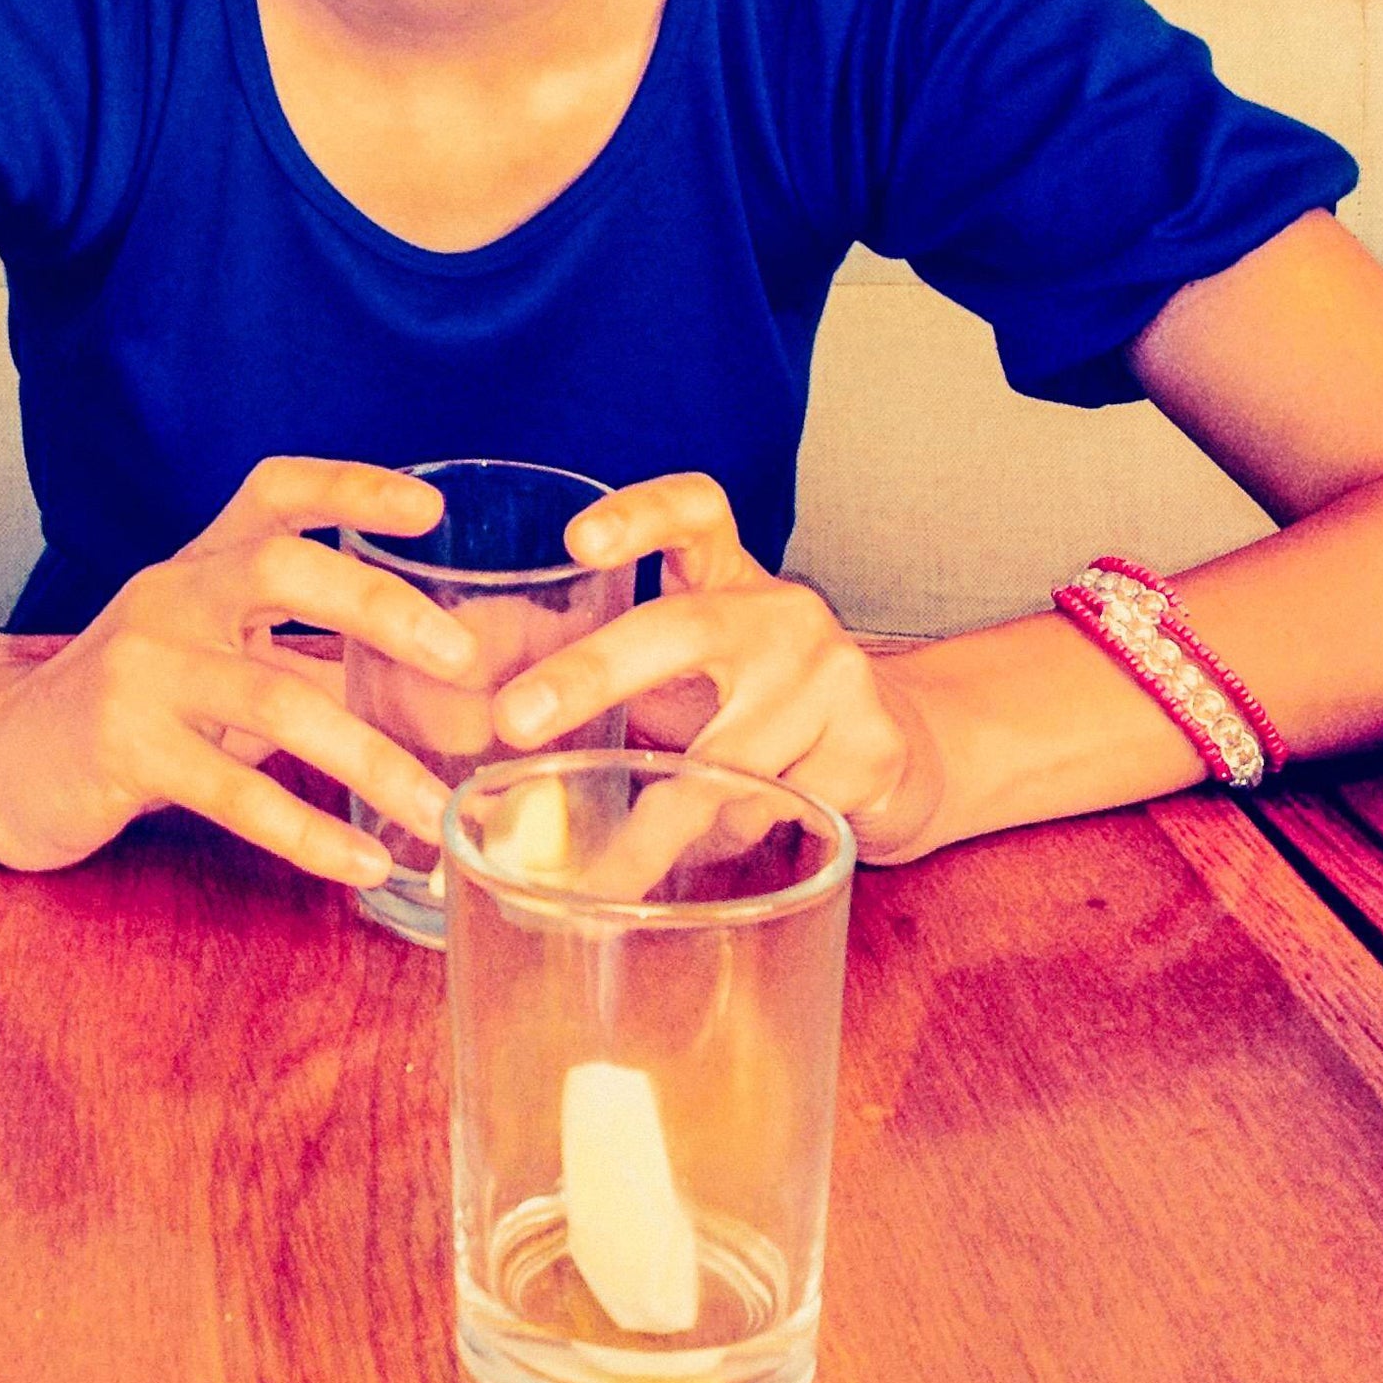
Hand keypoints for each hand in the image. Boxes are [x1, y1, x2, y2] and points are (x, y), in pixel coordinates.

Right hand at [0, 458, 479, 884]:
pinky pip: (235, 792)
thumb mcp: (219, 663)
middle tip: (463, 660)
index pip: (276, 494)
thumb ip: (315, 665)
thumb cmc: (135, 710)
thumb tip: (444, 699)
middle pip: (280, 568)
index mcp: (200, 567)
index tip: (429, 511)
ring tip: (438, 808)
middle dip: (380, 608)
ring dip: (370, 759)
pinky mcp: (123, 749)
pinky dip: (309, 833)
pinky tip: (363, 863)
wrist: (0, 762)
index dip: (352, 487)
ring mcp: (141, 672)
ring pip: (273, 700)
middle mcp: (170, 600)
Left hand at [488, 472, 946, 863]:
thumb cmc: (761, 709)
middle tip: (513, 720)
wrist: (899, 751)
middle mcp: (784, 612)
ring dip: (660, 824)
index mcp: (733, 579)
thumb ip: (617, 681)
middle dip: (590, 674)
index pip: (694, 512)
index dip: (637, 515)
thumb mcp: (695, 672)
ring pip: (725, 758)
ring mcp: (835, 675)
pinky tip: (719, 852)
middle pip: (684, 629)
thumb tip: (482, 734)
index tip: (576, 542)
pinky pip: (772, 811)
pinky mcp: (870, 743)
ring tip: (611, 870)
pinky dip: (729, 843)